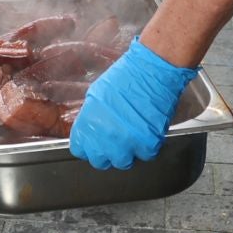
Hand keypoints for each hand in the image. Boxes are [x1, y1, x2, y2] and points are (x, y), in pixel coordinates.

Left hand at [69, 39, 196, 169]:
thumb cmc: (125, 77)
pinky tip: (146, 132)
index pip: (80, 150)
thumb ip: (91, 117)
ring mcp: (127, 142)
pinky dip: (147, 146)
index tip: (94, 143)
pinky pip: (145, 155)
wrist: (152, 71)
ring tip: (132, 137)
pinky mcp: (148, 143)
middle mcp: (106, 137)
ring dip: (127, 152)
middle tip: (115, 142)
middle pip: (100, 161)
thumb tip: (91, 131)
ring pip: (123, 162)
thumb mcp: (96, 95)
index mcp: (89, 124)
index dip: (88, 147)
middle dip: (106, 153)